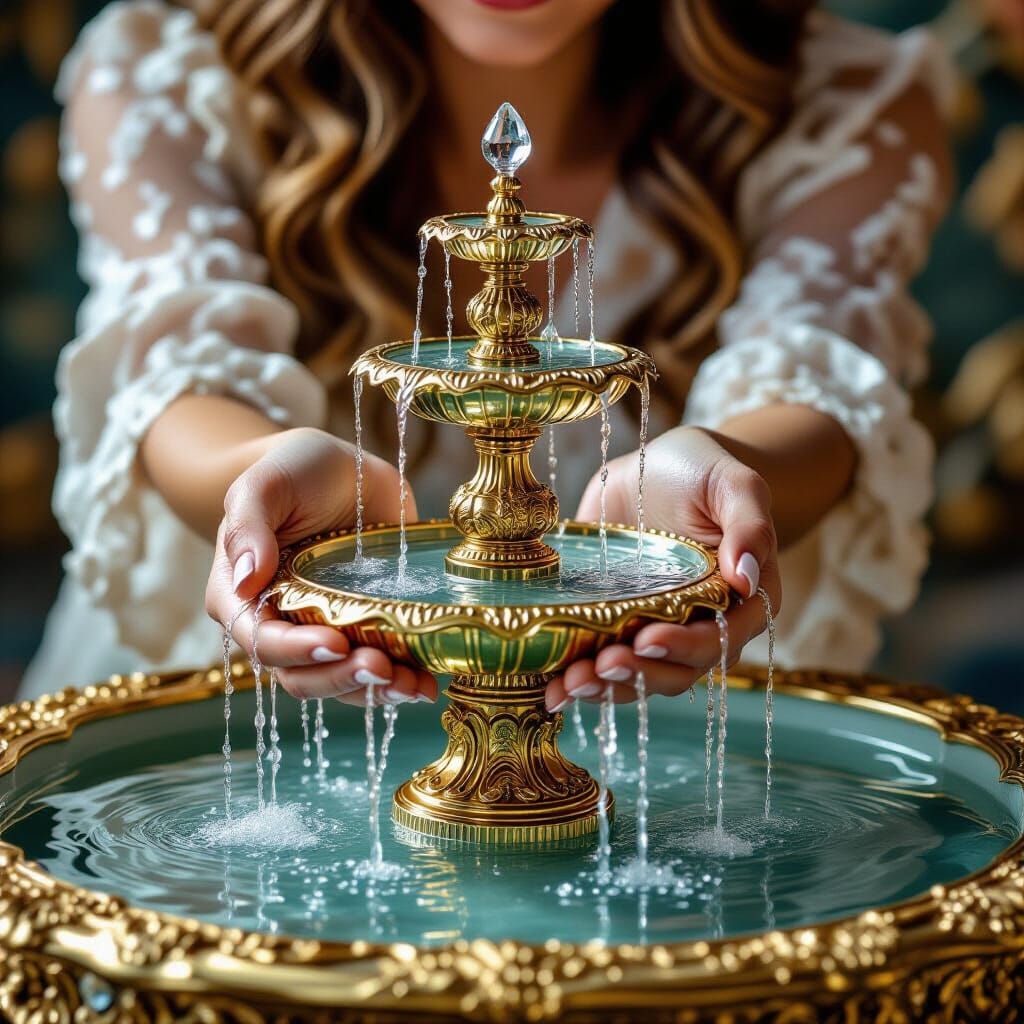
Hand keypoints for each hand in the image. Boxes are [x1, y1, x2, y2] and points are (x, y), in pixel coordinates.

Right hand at [205, 427, 436, 706]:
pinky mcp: (364, 631)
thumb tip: (244, 581)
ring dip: (376, 691)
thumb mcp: (265, 484)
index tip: (335, 643)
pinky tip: (425, 682)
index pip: (261, 641)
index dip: (296, 651)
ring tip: (412, 684)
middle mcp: (280, 625)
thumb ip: (248, 526)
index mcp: (242, 598)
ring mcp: (324, 632)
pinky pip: (376, 671)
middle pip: (301, 677)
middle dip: (341, 678)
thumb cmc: (294, 471)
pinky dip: (400, 681)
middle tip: (381, 666)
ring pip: (342, 684)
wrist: (343, 468)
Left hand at [545, 425, 779, 708]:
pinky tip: (550, 688)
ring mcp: (657, 630)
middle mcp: (701, 627)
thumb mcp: (734, 485)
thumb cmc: (706, 472)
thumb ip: (750, 526)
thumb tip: (746, 577)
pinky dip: (577, 679)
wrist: (660, 466)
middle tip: (599, 665)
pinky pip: (601, 663)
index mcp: (740, 602)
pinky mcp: (618, 626)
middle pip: (677, 671)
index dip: (685, 647)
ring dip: (604, 688)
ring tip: (569, 683)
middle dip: (637, 676)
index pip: (719, 639)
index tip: (647, 640)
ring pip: (638, 678)